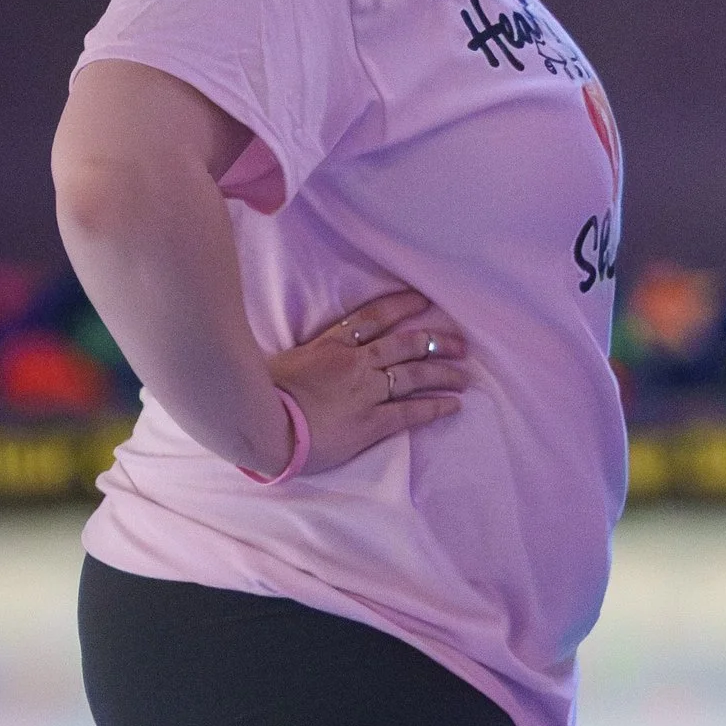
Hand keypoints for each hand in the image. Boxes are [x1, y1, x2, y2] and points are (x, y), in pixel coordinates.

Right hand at [269, 285, 469, 471]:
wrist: (264, 426)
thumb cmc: (262, 395)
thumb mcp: (282, 362)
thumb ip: (305, 358)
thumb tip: (309, 359)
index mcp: (331, 345)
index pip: (373, 318)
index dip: (400, 306)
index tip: (422, 300)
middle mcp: (355, 363)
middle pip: (405, 344)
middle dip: (436, 342)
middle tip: (460, 343)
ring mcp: (365, 392)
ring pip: (414, 375)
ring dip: (443, 374)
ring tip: (464, 376)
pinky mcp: (369, 423)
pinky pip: (410, 412)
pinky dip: (434, 407)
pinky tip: (453, 405)